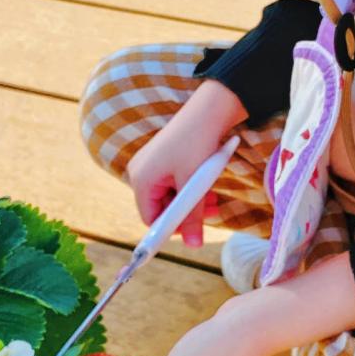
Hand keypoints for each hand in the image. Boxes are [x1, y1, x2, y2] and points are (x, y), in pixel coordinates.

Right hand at [126, 79, 245, 247]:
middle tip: (209, 214)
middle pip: (160, 207)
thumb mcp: (196, 185)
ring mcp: (151, 164)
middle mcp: (141, 172)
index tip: (191, 235)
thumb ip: (193, 217)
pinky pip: (173, 182)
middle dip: (185, 214)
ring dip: (191, 202)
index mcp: (141, 180)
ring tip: (213, 202)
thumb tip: (193, 246)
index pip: (150, 218)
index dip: (169, 229)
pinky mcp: (163, 158)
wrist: (209, 109)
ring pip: (170, 195)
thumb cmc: (198, 144)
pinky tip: (207, 186)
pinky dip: (189, 188)